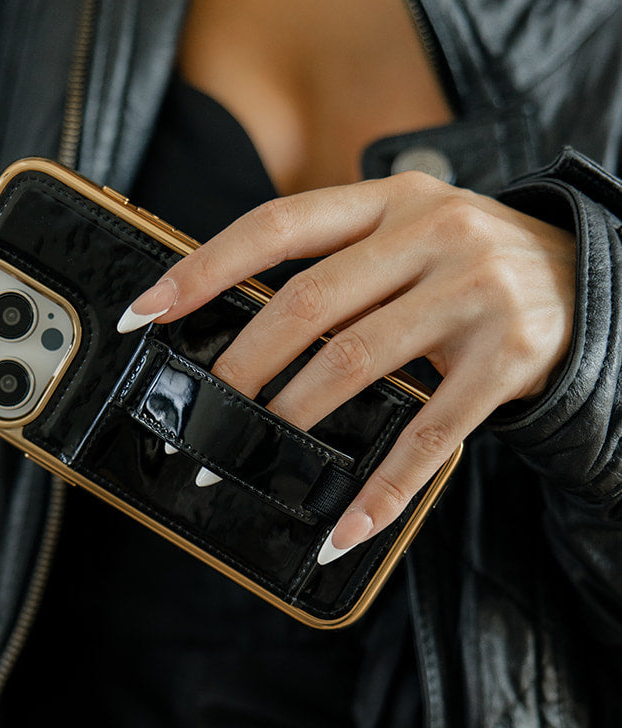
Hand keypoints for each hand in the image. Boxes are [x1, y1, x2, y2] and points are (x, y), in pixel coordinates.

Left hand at [116, 172, 576, 561]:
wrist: (590, 276)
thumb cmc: (472, 262)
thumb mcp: (412, 231)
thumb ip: (340, 259)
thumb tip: (235, 325)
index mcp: (392, 200)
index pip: (278, 225)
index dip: (205, 267)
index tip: (150, 310)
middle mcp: (433, 234)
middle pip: (307, 304)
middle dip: (242, 368)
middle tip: (207, 413)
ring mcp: (473, 294)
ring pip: (354, 364)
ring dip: (293, 420)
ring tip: (256, 452)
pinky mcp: (506, 359)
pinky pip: (429, 435)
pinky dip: (383, 489)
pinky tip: (347, 527)